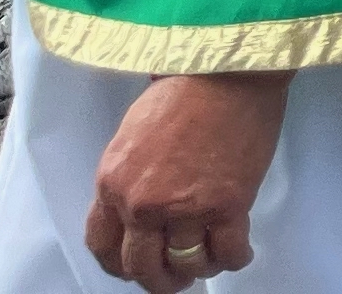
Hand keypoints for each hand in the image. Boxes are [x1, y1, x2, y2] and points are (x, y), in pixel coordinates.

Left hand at [87, 71, 288, 287]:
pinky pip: (227, 251)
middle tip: (175, 279)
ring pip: (186, 264)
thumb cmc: (183, 90)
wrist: (227, 69)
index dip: (120, 266)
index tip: (136, 267)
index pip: (103, 247)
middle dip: (159, 280)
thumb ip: (129, 179)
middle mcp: (142, 205)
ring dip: (198, 270)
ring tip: (210, 262)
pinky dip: (233, 259)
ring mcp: (184, 208)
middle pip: (142, 267)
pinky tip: (238, 252)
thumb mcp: (133, 136)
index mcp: (112, 185)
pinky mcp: (227, 204)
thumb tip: (139, 212)